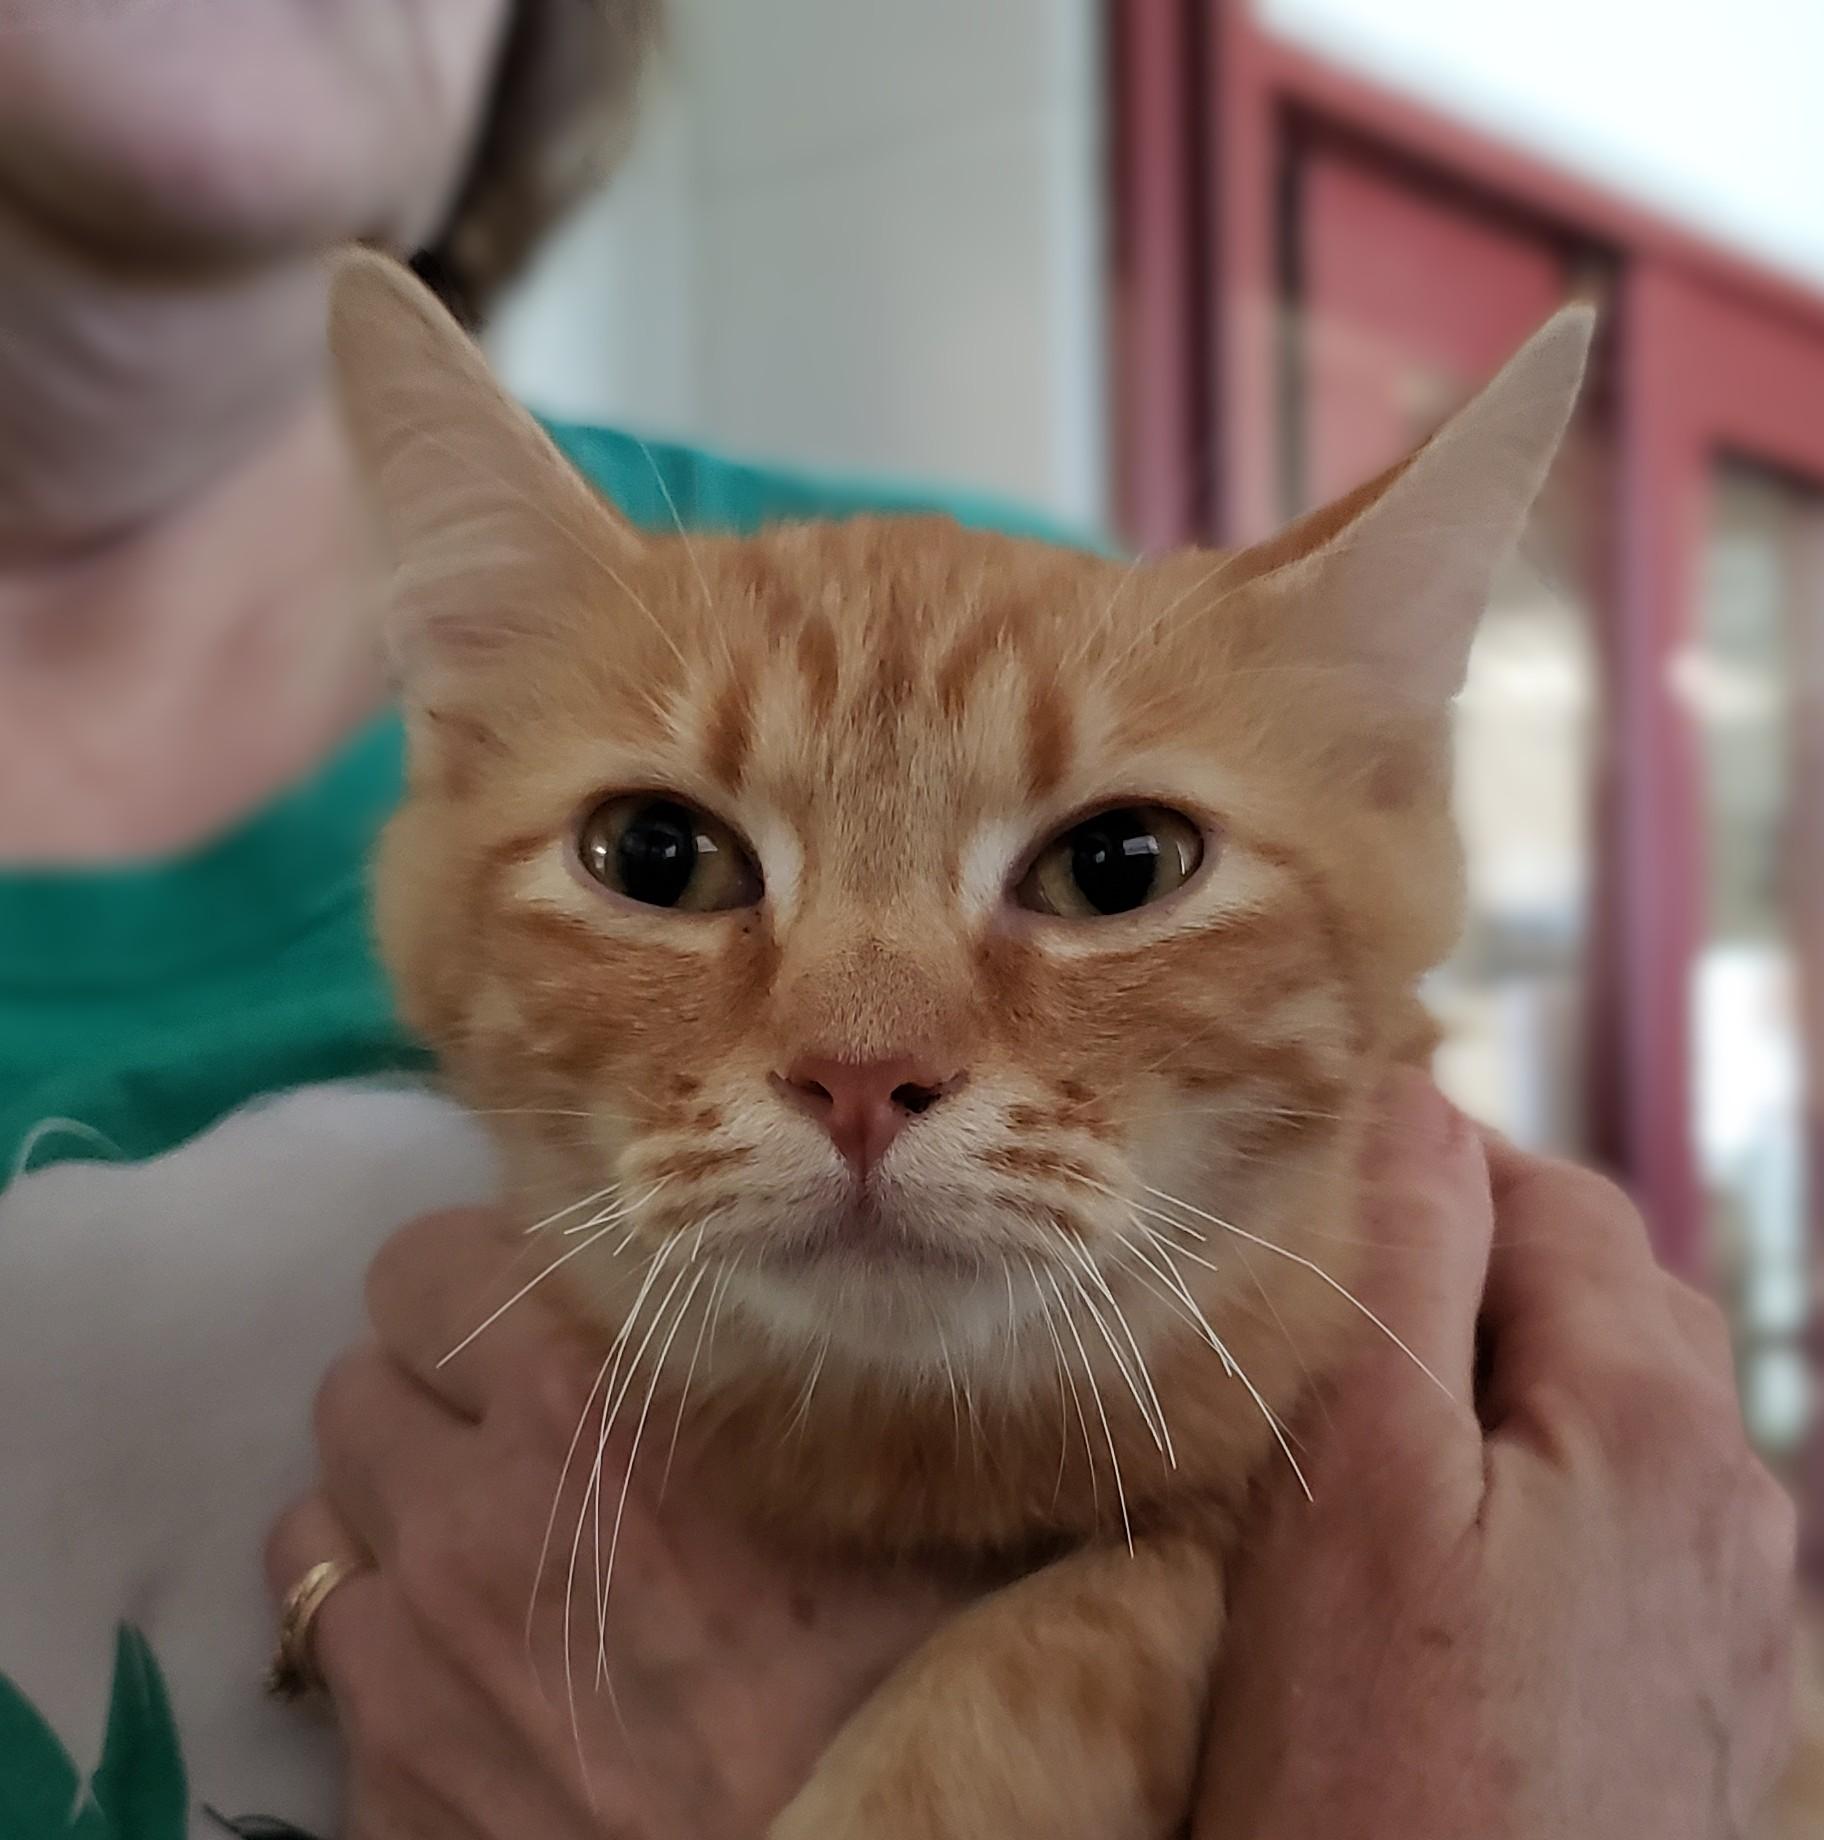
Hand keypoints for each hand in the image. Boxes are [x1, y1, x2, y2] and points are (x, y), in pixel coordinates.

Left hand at [266, 1208, 962, 1839]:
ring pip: (316, 1523)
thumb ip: (802, 1359)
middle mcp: (462, 1516)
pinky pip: (331, 1673)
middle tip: (518, 1434)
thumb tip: (805, 1280)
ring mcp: (401, 1666)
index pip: (429, 1264)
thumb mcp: (886, 1473)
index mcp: (581, 1404)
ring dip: (392, 1521)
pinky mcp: (375, 1794)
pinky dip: (391, 1657)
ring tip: (485, 1558)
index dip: (483, 1280)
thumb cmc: (897, 1675)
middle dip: (429, 1395)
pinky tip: (484, 1686)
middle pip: (355, 1384)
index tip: (543, 1313)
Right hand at [1193, 1070, 1798, 1838]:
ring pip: (1625, 1402)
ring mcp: (1735, 1610)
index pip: (1555, 1201)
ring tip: (1379, 1388)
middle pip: (1609, 1292)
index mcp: (1655, 1421)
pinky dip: (1545, 1462)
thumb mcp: (1358, 1487)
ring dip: (1514, 1354)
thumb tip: (1417, 1097)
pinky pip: (1633, 1514)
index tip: (1319, 1166)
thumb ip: (1401, 1270)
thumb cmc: (1375, 1772)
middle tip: (1333, 1271)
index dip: (1438, 1156)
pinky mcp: (1705, 1697)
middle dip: (1483, 1246)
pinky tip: (1457, 1523)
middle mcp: (1732, 1503)